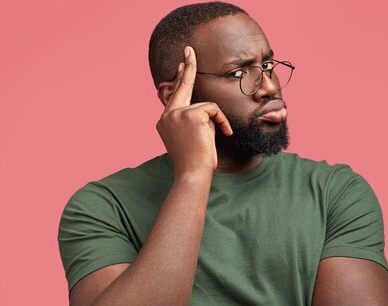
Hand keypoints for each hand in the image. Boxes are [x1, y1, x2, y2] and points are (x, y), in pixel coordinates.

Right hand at [156, 45, 232, 175]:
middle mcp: (166, 115)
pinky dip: (221, 122)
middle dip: (187, 67)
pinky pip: (213, 110)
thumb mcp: (192, 138)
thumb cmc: (195, 163)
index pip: (174, 96)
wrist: (192, 174)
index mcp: (165, 122)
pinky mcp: (189, 114)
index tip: (181, 65)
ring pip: (206, 106)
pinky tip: (222, 134)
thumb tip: (205, 109)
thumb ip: (194, 121)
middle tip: (189, 50)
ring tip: (212, 140)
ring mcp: (176, 114)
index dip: (179, 79)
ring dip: (216, 122)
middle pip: (181, 87)